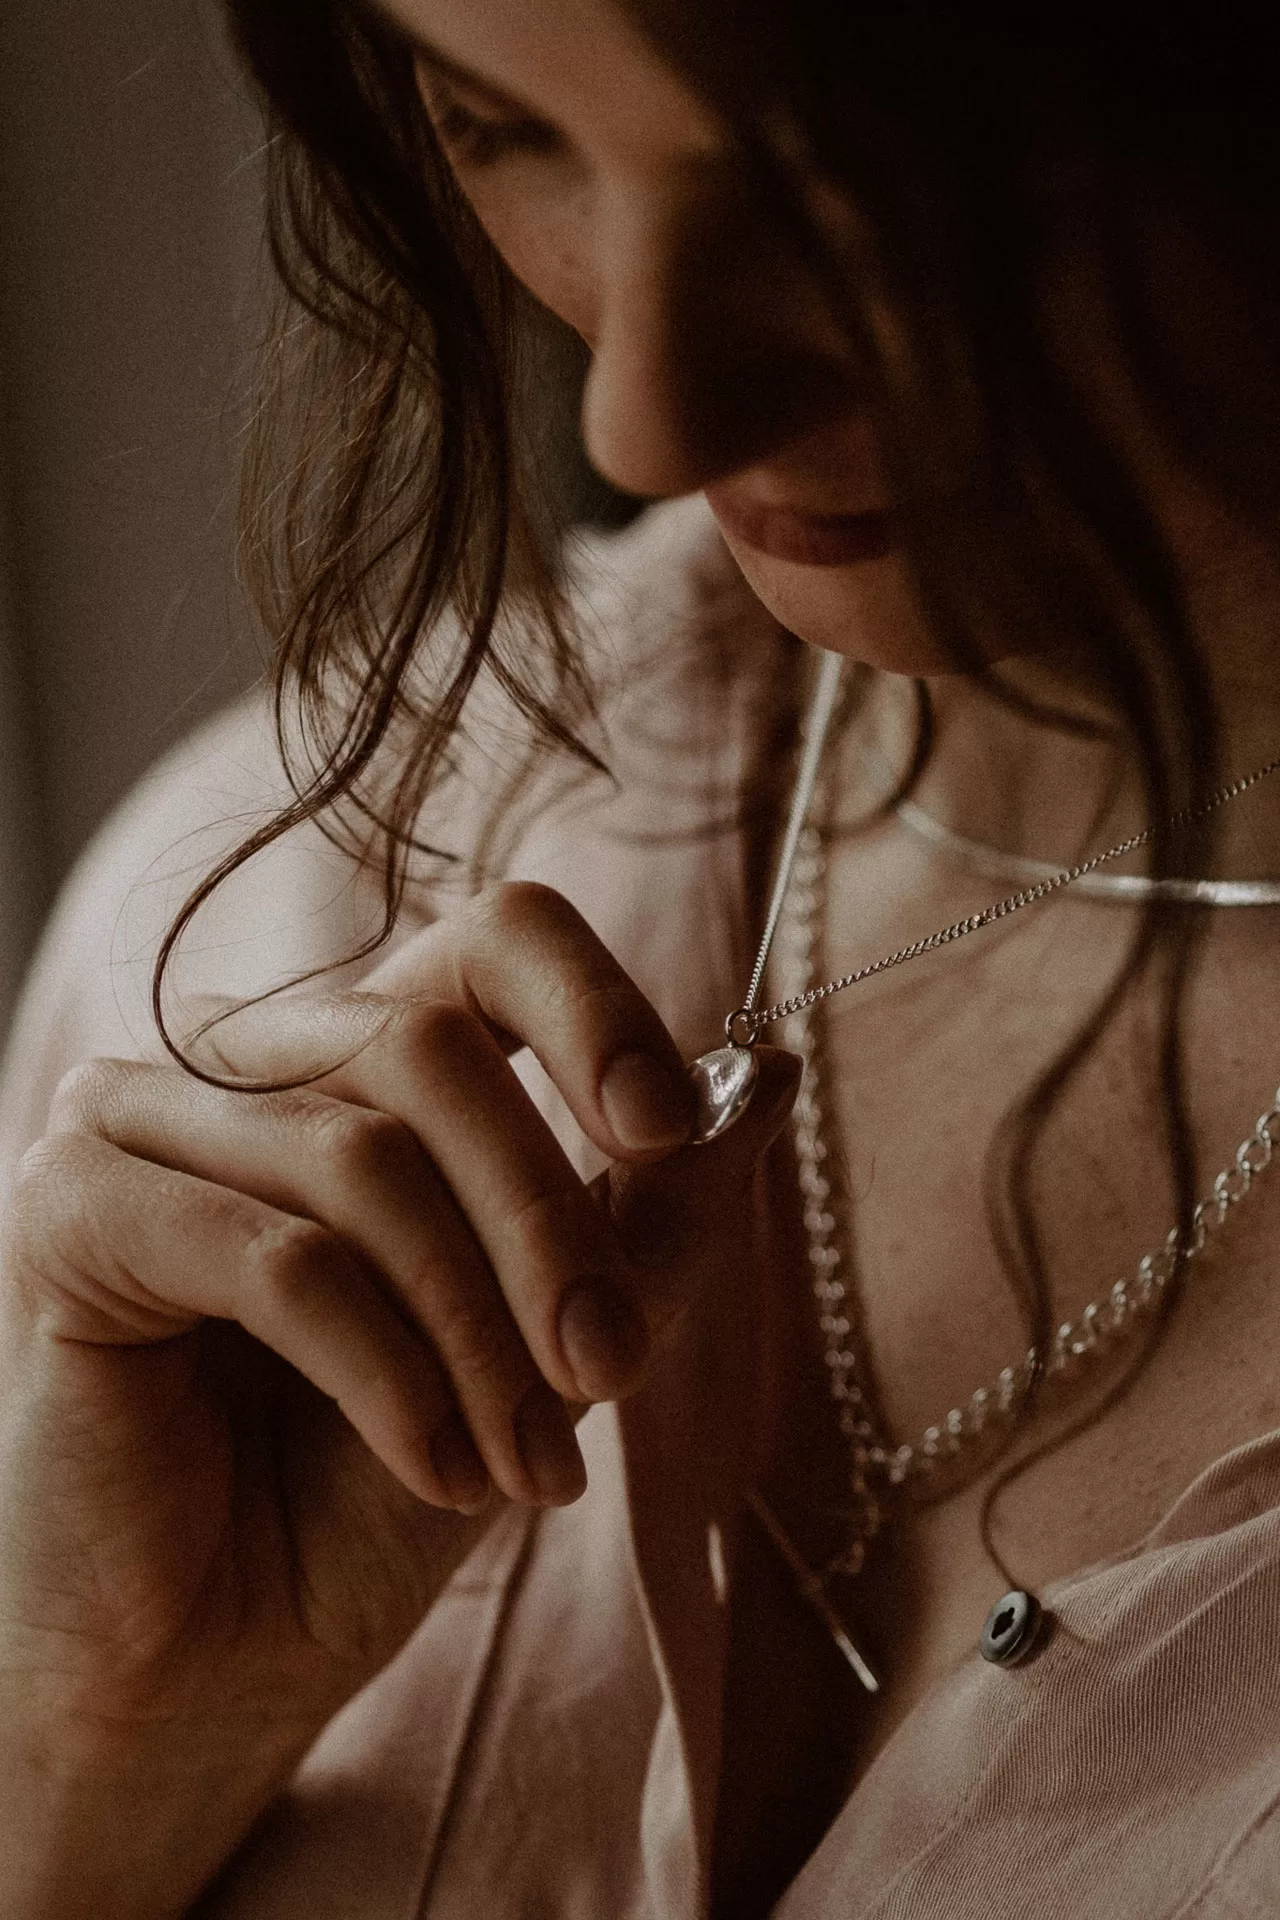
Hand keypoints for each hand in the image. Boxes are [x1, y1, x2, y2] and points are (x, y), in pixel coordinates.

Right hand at [0, 882, 798, 1919]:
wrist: (230, 1653)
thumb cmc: (386, 1482)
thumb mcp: (555, 1337)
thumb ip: (655, 1205)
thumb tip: (776, 1072)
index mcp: (360, 1052)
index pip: (488, 939)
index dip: (594, 1010)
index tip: (672, 1130)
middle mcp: (242, 1056)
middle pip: (428, 1050)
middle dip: (547, 1222)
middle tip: (614, 1370)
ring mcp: (141, 1117)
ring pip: (363, 1162)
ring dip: (480, 1335)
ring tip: (534, 1470)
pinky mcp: (72, 1212)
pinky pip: (281, 1261)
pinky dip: (391, 1378)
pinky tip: (441, 1473)